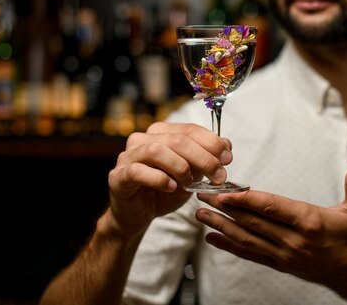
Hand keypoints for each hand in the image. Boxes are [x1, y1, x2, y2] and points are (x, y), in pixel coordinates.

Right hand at [105, 122, 232, 238]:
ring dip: (181, 166)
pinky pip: (138, 171)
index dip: (212, 142)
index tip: (228, 158)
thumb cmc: (164, 191)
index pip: (190, 130)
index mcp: (161, 133)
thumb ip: (206, 158)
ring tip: (190, 182)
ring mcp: (128, 156)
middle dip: (204, 157)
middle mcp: (143, 139)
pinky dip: (158, 178)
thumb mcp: (192, 174)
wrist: (138, 216)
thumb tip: (227, 145)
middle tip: (219, 175)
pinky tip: (170, 188)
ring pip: (157, 150)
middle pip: (178, 139)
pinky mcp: (118, 175)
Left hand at [195, 161, 346, 298]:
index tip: (224, 193)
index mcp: (310, 222)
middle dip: (224, 209)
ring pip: (247, 238)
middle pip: (252, 222)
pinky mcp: (281, 264)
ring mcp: (285, 254)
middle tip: (201, 196)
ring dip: (221, 226)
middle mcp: (293, 240)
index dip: (246, 200)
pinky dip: (230, 246)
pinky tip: (213, 238)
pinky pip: (250, 254)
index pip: (272, 208)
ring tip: (199, 215)